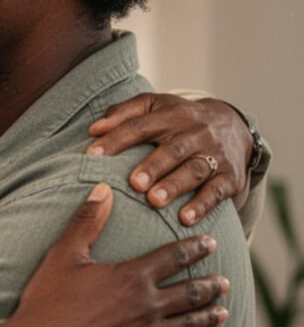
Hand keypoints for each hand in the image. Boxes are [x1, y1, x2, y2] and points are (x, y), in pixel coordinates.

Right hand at [17, 184, 226, 326]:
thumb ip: (87, 221)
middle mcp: (147, 305)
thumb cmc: (47, 301)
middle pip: (191, 292)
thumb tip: (103, 189)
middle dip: (211, 285)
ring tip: (223, 313)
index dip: (195, 247)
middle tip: (225, 282)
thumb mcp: (63, 255)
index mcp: (131, 276)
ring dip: (208, 317)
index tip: (211, 242)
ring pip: (189, 325)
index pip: (174, 256)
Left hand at [87, 93, 252, 224]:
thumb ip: (123, 114)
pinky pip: (217, 192)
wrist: (233, 125)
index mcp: (171, 115)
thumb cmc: (179, 120)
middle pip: (173, 149)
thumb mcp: (154, 107)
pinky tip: (185, 219)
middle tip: (133, 183)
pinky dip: (203, 205)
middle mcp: (195, 133)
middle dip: (153, 166)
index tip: (92, 155)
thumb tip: (94, 130)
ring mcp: (215, 155)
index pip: (140, 126)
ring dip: (175, 186)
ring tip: (154, 201)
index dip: (116, 139)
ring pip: (195, 170)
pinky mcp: (231, 176)